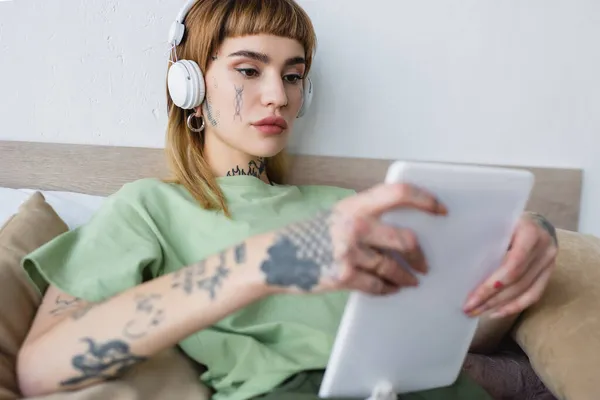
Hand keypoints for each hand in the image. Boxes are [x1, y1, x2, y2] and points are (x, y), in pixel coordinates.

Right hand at [260, 183, 447, 294]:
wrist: (274, 258)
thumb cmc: (305, 235)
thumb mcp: (335, 216)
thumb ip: (363, 216)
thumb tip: (396, 226)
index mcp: (354, 205)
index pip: (398, 193)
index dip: (425, 200)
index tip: (441, 210)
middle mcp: (355, 225)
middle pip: (405, 239)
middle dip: (420, 255)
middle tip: (425, 263)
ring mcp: (349, 252)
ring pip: (393, 267)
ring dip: (406, 277)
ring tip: (410, 281)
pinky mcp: (344, 276)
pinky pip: (377, 285)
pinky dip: (387, 289)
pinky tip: (389, 289)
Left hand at [463, 212, 557, 318]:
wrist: (534, 220)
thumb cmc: (507, 220)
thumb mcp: (497, 223)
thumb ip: (487, 241)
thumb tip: (462, 265)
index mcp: (530, 232)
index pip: (511, 266)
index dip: (491, 285)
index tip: (471, 298)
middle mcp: (544, 248)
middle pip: (516, 281)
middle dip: (490, 298)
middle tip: (469, 309)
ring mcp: (550, 262)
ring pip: (524, 291)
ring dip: (499, 305)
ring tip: (478, 311)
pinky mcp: (549, 273)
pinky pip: (534, 295)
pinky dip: (514, 306)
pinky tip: (496, 312)